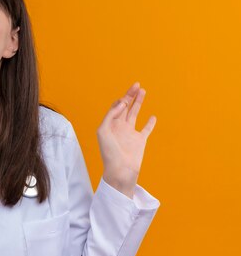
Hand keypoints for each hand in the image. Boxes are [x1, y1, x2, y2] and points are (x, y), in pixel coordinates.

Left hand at [97, 82, 156, 197]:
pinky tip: (153, 116)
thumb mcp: (103, 132)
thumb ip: (110, 116)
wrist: (120, 170)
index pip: (116, 107)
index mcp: (110, 124)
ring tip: (143, 91)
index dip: (120, 100)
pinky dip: (150, 123)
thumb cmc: (109, 153)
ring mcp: (130, 133)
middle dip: (130, 95)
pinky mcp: (140, 140)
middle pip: (126, 107)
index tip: (125, 99)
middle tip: (137, 85)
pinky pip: (146, 129)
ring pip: (135, 113)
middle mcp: (120, 127)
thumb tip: (121, 103)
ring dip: (138, 102)